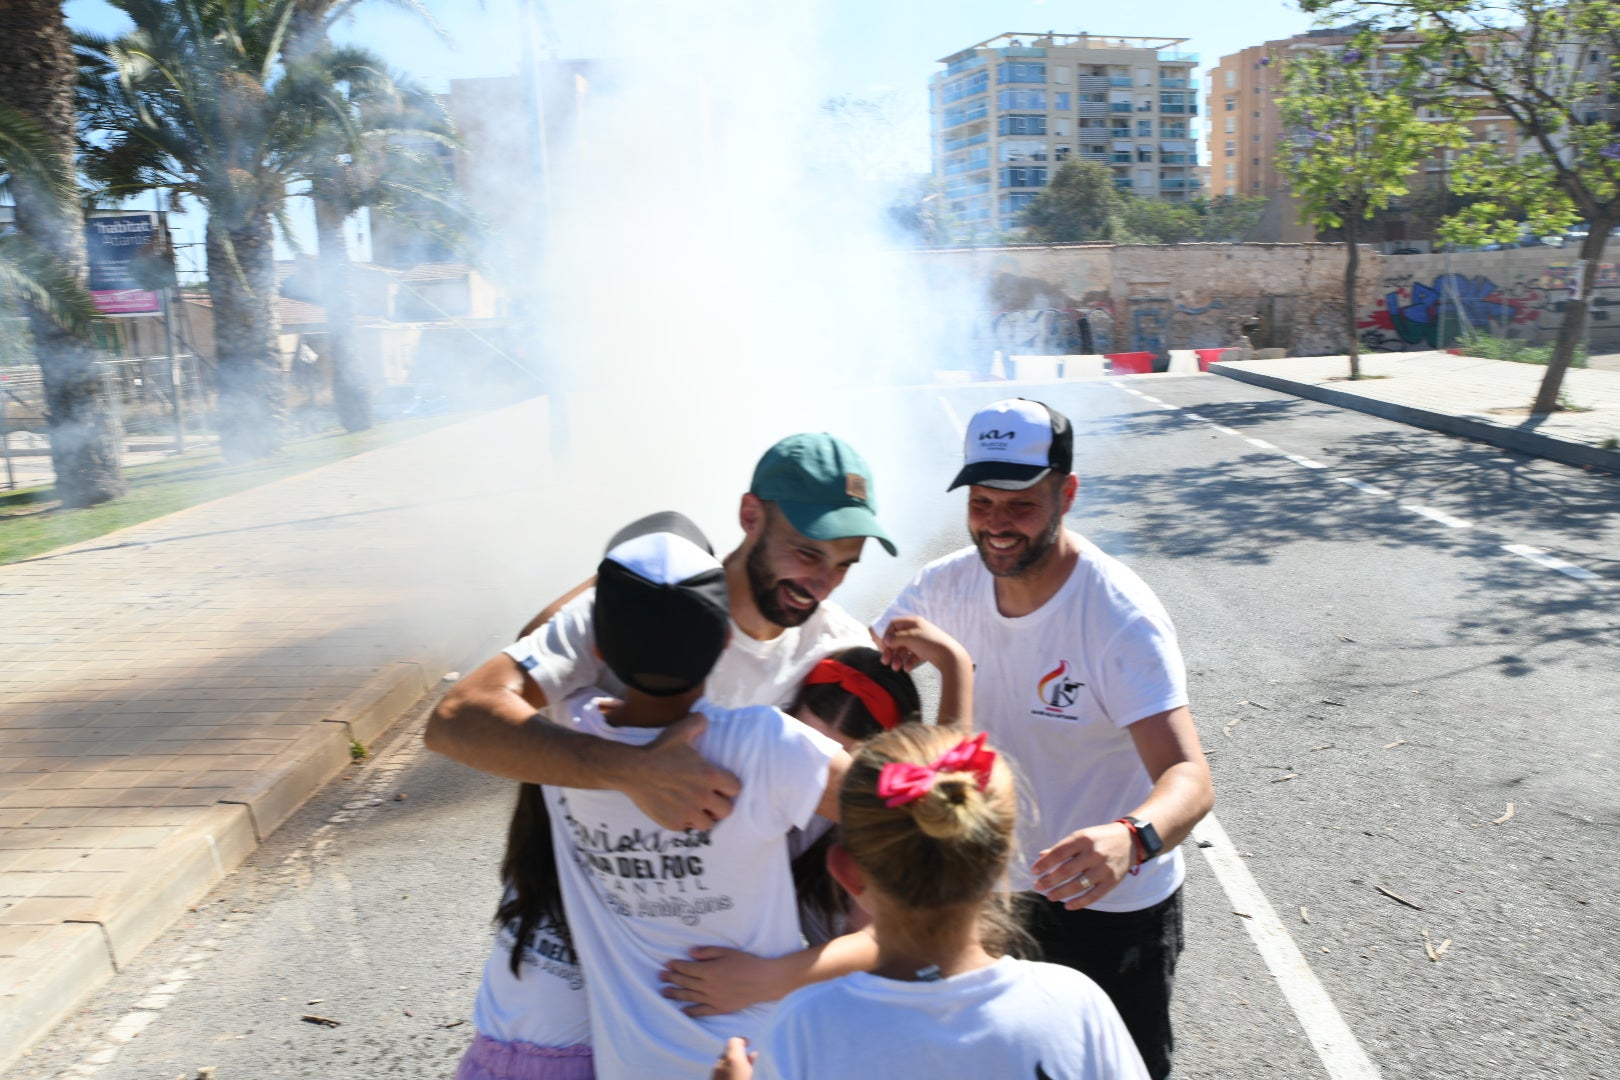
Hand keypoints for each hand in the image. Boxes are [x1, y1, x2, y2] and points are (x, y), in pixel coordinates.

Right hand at [628, 714, 741, 830]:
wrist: (632, 770)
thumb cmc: (658, 750)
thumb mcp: (680, 731)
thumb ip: (698, 722)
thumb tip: (706, 720)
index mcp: (710, 776)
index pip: (736, 788)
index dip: (729, 787)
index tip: (721, 785)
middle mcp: (703, 797)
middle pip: (726, 810)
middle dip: (720, 805)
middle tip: (710, 799)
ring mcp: (688, 812)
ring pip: (708, 824)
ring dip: (704, 816)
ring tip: (695, 808)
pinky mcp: (674, 823)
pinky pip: (687, 827)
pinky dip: (684, 821)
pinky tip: (677, 810)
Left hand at [662, 946, 788, 1016]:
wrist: (763, 981)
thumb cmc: (746, 962)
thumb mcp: (726, 952)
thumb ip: (707, 951)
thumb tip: (690, 953)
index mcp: (709, 970)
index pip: (687, 968)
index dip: (675, 966)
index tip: (666, 965)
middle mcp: (708, 986)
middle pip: (685, 982)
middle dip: (671, 978)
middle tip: (660, 977)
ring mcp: (713, 999)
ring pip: (690, 997)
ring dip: (676, 994)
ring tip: (664, 992)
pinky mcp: (720, 1008)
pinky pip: (701, 1011)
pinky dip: (691, 1011)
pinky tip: (682, 1010)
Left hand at [711, 1037, 755, 1079]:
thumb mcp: (748, 1072)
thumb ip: (750, 1060)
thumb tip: (753, 1053)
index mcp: (733, 1057)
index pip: (734, 1040)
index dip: (742, 1040)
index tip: (748, 1043)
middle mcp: (722, 1060)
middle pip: (729, 1049)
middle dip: (736, 1051)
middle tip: (744, 1058)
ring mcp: (715, 1067)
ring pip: (724, 1058)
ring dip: (731, 1060)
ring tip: (738, 1068)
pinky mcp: (712, 1073)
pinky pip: (719, 1065)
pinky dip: (725, 1066)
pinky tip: (731, 1073)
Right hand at [881, 616, 965, 673]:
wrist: (949, 656)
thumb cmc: (930, 643)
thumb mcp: (910, 637)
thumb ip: (896, 638)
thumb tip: (886, 640)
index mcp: (913, 622)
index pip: (894, 625)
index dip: (887, 635)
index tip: (884, 646)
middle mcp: (916, 630)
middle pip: (898, 639)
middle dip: (891, 651)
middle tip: (885, 661)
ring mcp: (921, 642)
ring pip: (905, 649)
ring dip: (898, 659)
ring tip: (896, 668)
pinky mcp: (926, 652)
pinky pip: (913, 657)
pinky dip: (908, 662)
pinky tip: (907, 669)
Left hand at [1030, 822, 1135, 909]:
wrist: (1129, 840)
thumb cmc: (1099, 839)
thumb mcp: (1081, 837)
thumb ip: (1062, 848)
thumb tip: (1041, 858)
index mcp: (1083, 839)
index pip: (1058, 853)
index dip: (1044, 864)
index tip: (1034, 871)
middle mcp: (1094, 853)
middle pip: (1066, 870)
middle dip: (1049, 880)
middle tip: (1038, 886)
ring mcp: (1104, 868)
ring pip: (1078, 885)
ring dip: (1061, 893)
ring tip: (1049, 896)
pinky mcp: (1112, 881)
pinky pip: (1093, 896)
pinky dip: (1079, 903)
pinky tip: (1067, 906)